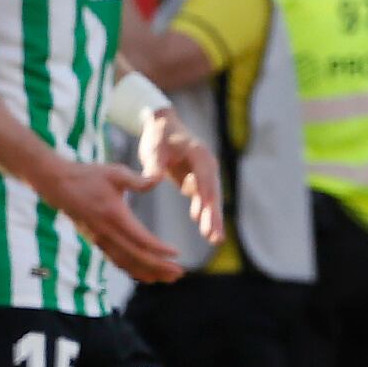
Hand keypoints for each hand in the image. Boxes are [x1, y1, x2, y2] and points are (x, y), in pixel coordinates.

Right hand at [42, 157, 182, 282]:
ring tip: (168, 279)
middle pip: (136, 257)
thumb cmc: (88, 176)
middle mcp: (106, 232)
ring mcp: (100, 239)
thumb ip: (138, 179)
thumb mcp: (115, 173)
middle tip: (179, 273)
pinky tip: (147, 275)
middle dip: (158, 267)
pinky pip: (116, 261)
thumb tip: (159, 178)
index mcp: (114, 216)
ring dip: (147, 272)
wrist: (57, 184)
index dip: (159, 249)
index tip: (176, 254)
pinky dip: (132, 270)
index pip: (140, 239)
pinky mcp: (96, 241)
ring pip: (126, 263)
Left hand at [136, 108, 226, 245]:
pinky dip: (204, 215)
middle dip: (213, 216)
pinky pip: (204, 201)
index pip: (205, 178)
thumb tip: (152, 181)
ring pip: (211, 200)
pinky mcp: (198, 181)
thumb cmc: (158, 136)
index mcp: (199, 154)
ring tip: (215, 240)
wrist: (162, 126)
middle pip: (213, 193)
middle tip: (214, 236)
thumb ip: (154, 165)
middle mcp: (207, 165)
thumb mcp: (153, 149)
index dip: (205, 196)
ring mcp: (205, 174)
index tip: (205, 214)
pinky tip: (205, 231)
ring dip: (212, 219)